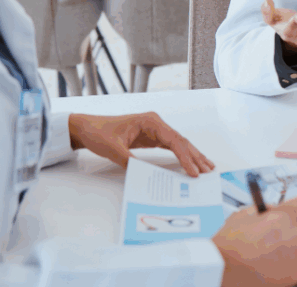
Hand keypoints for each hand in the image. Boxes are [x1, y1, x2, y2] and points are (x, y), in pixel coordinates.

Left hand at [68, 112, 214, 176]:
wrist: (87, 128)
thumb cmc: (98, 133)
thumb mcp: (113, 149)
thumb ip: (130, 161)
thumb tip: (145, 174)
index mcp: (150, 121)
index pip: (174, 140)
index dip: (186, 157)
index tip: (194, 171)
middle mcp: (156, 123)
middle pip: (181, 141)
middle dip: (196, 156)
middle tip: (209, 170)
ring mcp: (155, 130)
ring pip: (179, 144)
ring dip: (192, 155)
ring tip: (207, 167)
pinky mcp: (152, 138)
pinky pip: (171, 147)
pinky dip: (181, 155)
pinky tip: (190, 163)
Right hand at [213, 193, 296, 286]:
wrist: (226, 271)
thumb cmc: (232, 244)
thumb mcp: (245, 213)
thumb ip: (266, 209)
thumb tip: (274, 209)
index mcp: (286, 214)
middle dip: (290, 228)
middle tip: (272, 235)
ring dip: (291, 245)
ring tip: (268, 252)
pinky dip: (289, 262)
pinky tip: (271, 262)